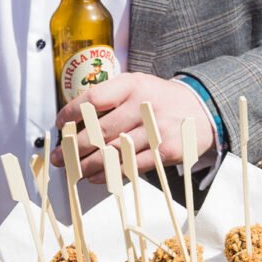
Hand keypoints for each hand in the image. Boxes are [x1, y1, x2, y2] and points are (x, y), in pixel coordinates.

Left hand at [51, 74, 215, 180]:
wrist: (202, 110)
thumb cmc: (159, 100)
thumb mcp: (137, 86)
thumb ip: (109, 99)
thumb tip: (74, 123)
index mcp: (133, 85)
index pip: (94, 99)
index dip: (72, 114)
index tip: (60, 125)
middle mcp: (144, 105)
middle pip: (100, 130)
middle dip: (74, 147)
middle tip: (60, 157)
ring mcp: (157, 129)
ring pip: (114, 152)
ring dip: (89, 165)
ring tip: (75, 170)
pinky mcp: (166, 151)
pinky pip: (131, 166)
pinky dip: (109, 174)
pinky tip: (96, 177)